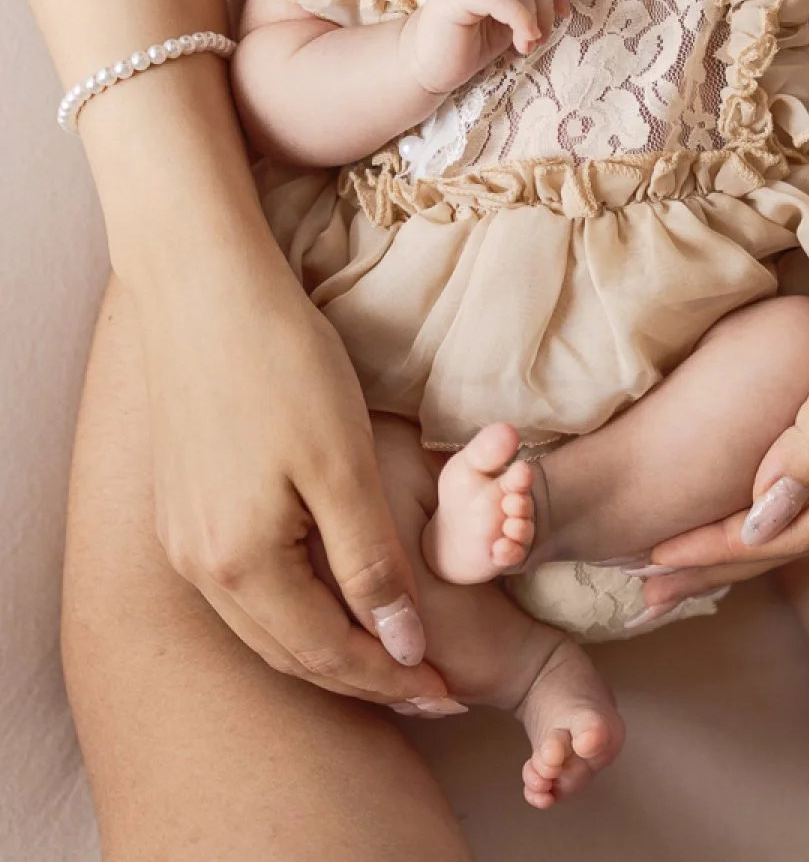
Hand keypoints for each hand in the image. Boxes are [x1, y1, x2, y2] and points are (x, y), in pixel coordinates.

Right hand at [135, 234, 452, 705]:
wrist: (201, 286)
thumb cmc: (280, 365)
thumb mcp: (343, 467)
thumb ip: (370, 564)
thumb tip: (403, 647)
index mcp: (241, 565)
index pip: (329, 656)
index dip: (395, 681)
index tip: (453, 694)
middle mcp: (200, 567)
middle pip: (293, 653)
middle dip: (366, 676)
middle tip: (433, 686)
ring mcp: (184, 537)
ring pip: (265, 624)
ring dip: (330, 644)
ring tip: (391, 646)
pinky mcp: (183, 504)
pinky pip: (244, 586)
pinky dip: (296, 605)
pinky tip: (332, 588)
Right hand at [401, 0, 569, 96]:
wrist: (426, 67)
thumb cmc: (468, 44)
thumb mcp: (507, 19)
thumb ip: (527, 2)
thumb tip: (559, 3)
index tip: (563, 14)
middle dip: (545, 2)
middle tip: (541, 36)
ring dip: (533, 14)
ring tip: (528, 42)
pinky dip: (520, 18)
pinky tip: (522, 41)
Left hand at [632, 186, 808, 612]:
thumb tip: (771, 512)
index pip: (800, 529)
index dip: (726, 549)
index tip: (657, 559)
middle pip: (796, 531)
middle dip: (720, 560)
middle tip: (646, 586)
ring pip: (796, 508)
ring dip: (732, 534)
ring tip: (668, 555)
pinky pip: (800, 473)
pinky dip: (753, 493)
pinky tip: (719, 500)